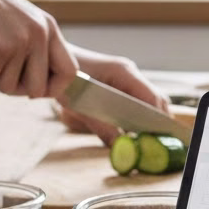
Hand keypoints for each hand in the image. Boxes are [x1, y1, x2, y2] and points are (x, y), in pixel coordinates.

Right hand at [0, 0, 76, 97]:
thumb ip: (33, 49)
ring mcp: (22, 42)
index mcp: (50, 29)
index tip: (32, 90)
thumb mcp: (20, 22)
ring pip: (8, 87)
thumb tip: (36, 91)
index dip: (54, 88)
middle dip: (15, 89)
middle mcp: (41, 35)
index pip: (70, 72)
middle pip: (38, 89)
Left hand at [56, 46, 171, 145]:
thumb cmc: (64, 80)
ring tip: (143, 137)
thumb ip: (101, 126)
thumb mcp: (80, 106)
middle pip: (155, 98)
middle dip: (156, 120)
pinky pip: (136, 99)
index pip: (151, 97)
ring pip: (147, 99)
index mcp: (124, 72)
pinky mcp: (119, 82)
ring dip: (147, 117)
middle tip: (153, 141)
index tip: (158, 137)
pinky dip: (138, 113)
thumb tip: (119, 146)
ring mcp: (126, 77)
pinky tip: (131, 127)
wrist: (50, 62)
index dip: (157, 118)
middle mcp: (130, 73)